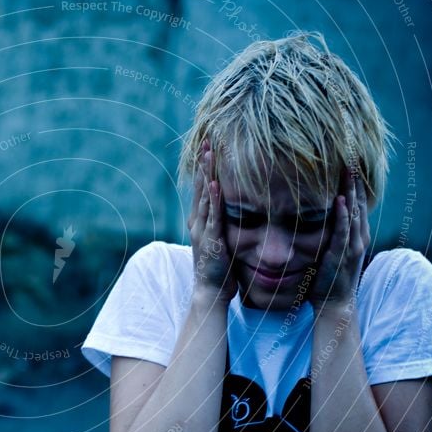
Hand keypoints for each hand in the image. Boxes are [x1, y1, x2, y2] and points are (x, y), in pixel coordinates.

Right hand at [187, 140, 235, 303]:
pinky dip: (212, 199)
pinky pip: (212, 215)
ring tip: (207, 153)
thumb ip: (223, 226)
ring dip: (205, 174)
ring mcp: (202, 230)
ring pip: (204, 196)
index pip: (202, 188)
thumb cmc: (219, 269)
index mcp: (200, 221)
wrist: (210, 291)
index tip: (207, 147)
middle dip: (202, 163)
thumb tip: (233, 213)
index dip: (204, 167)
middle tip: (205, 140)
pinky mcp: (210, 240)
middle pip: (199, 186)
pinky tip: (213, 184)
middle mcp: (197, 222)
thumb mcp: (220, 242)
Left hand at [309, 164, 369, 310]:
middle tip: (351, 155)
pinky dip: (343, 216)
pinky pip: (343, 232)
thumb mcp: (331, 249)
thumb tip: (318, 214)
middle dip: (355, 180)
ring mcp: (352, 246)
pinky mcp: (341, 255)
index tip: (349, 160)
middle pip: (358, 201)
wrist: (334, 303)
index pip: (357, 201)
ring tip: (348, 170)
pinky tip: (341, 201)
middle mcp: (358, 237)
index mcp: (356, 234)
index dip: (354, 181)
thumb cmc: (329, 277)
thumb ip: (330, 232)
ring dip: (351, 191)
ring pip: (354, 213)